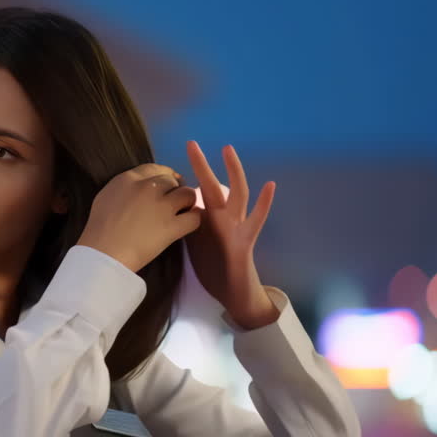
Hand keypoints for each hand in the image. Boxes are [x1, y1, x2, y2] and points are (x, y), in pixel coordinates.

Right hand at [77, 163, 200, 272]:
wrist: (103, 254)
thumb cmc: (98, 230)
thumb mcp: (105, 197)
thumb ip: (124, 188)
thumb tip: (137, 188)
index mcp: (129, 179)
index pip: (155, 168)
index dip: (165, 176)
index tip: (167, 185)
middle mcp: (148, 188)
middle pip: (172, 180)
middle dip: (175, 189)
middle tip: (174, 201)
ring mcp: (161, 207)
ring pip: (187, 194)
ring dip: (187, 202)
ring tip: (183, 212)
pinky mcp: (171, 227)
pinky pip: (194, 217)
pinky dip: (193, 219)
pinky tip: (188, 224)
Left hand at [183, 141, 278, 328]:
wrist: (232, 292)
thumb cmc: (213, 266)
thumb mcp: (194, 241)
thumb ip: (186, 221)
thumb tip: (169, 206)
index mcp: (207, 219)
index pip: (194, 193)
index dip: (181, 180)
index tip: (166, 164)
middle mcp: (223, 218)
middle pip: (211, 186)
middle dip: (202, 166)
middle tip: (191, 144)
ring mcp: (236, 227)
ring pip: (237, 194)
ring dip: (233, 172)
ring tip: (228, 150)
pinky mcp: (246, 241)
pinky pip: (257, 220)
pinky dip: (265, 204)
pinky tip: (270, 186)